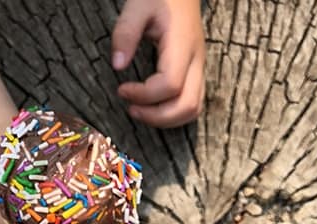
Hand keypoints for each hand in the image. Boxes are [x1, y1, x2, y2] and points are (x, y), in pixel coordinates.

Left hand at [112, 0, 205, 127]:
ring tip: (140, 111)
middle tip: (131, 109)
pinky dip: (172, 114)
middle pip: (187, 105)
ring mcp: (199, 68)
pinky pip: (191, 103)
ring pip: (193, 109)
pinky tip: (152, 107)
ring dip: (165, 119)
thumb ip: (126, 34)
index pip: (170, 85)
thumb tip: (117, 66)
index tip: (122, 89)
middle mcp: (196, 61)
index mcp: (183, 45)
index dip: (144, 95)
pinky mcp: (195, 73)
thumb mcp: (138, 6)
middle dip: (157, 116)